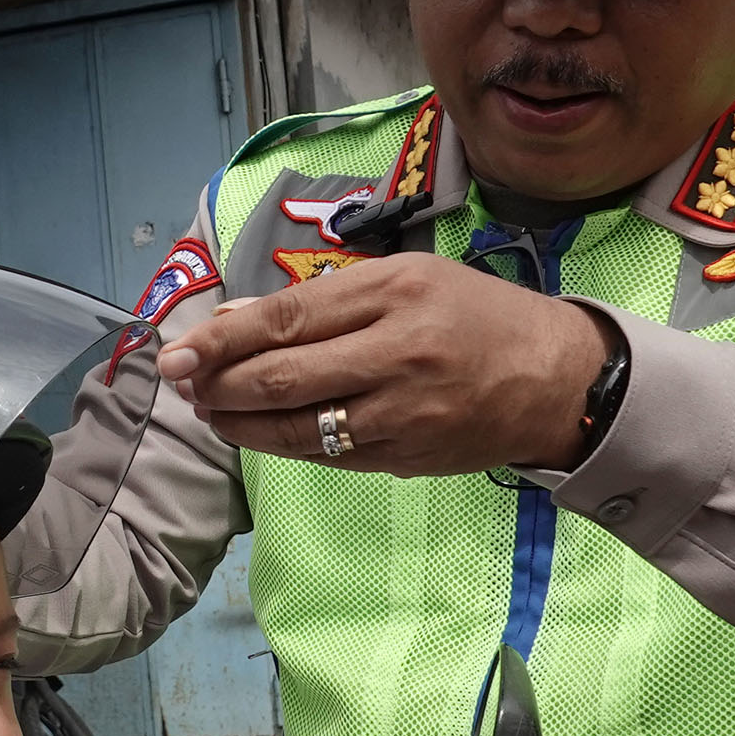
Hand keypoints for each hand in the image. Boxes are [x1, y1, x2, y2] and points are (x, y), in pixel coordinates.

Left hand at [165, 257, 608, 474]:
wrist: (557, 378)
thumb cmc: (475, 315)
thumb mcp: (406, 279)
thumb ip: (322, 300)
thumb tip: (235, 318)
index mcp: (394, 293)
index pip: (286, 319)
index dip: (221, 341)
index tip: (177, 352)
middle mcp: (397, 353)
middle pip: (283, 378)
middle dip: (218, 386)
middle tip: (182, 386)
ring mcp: (403, 413)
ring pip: (297, 427)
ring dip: (241, 424)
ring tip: (211, 412)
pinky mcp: (406, 456)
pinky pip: (329, 454)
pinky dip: (286, 444)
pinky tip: (261, 432)